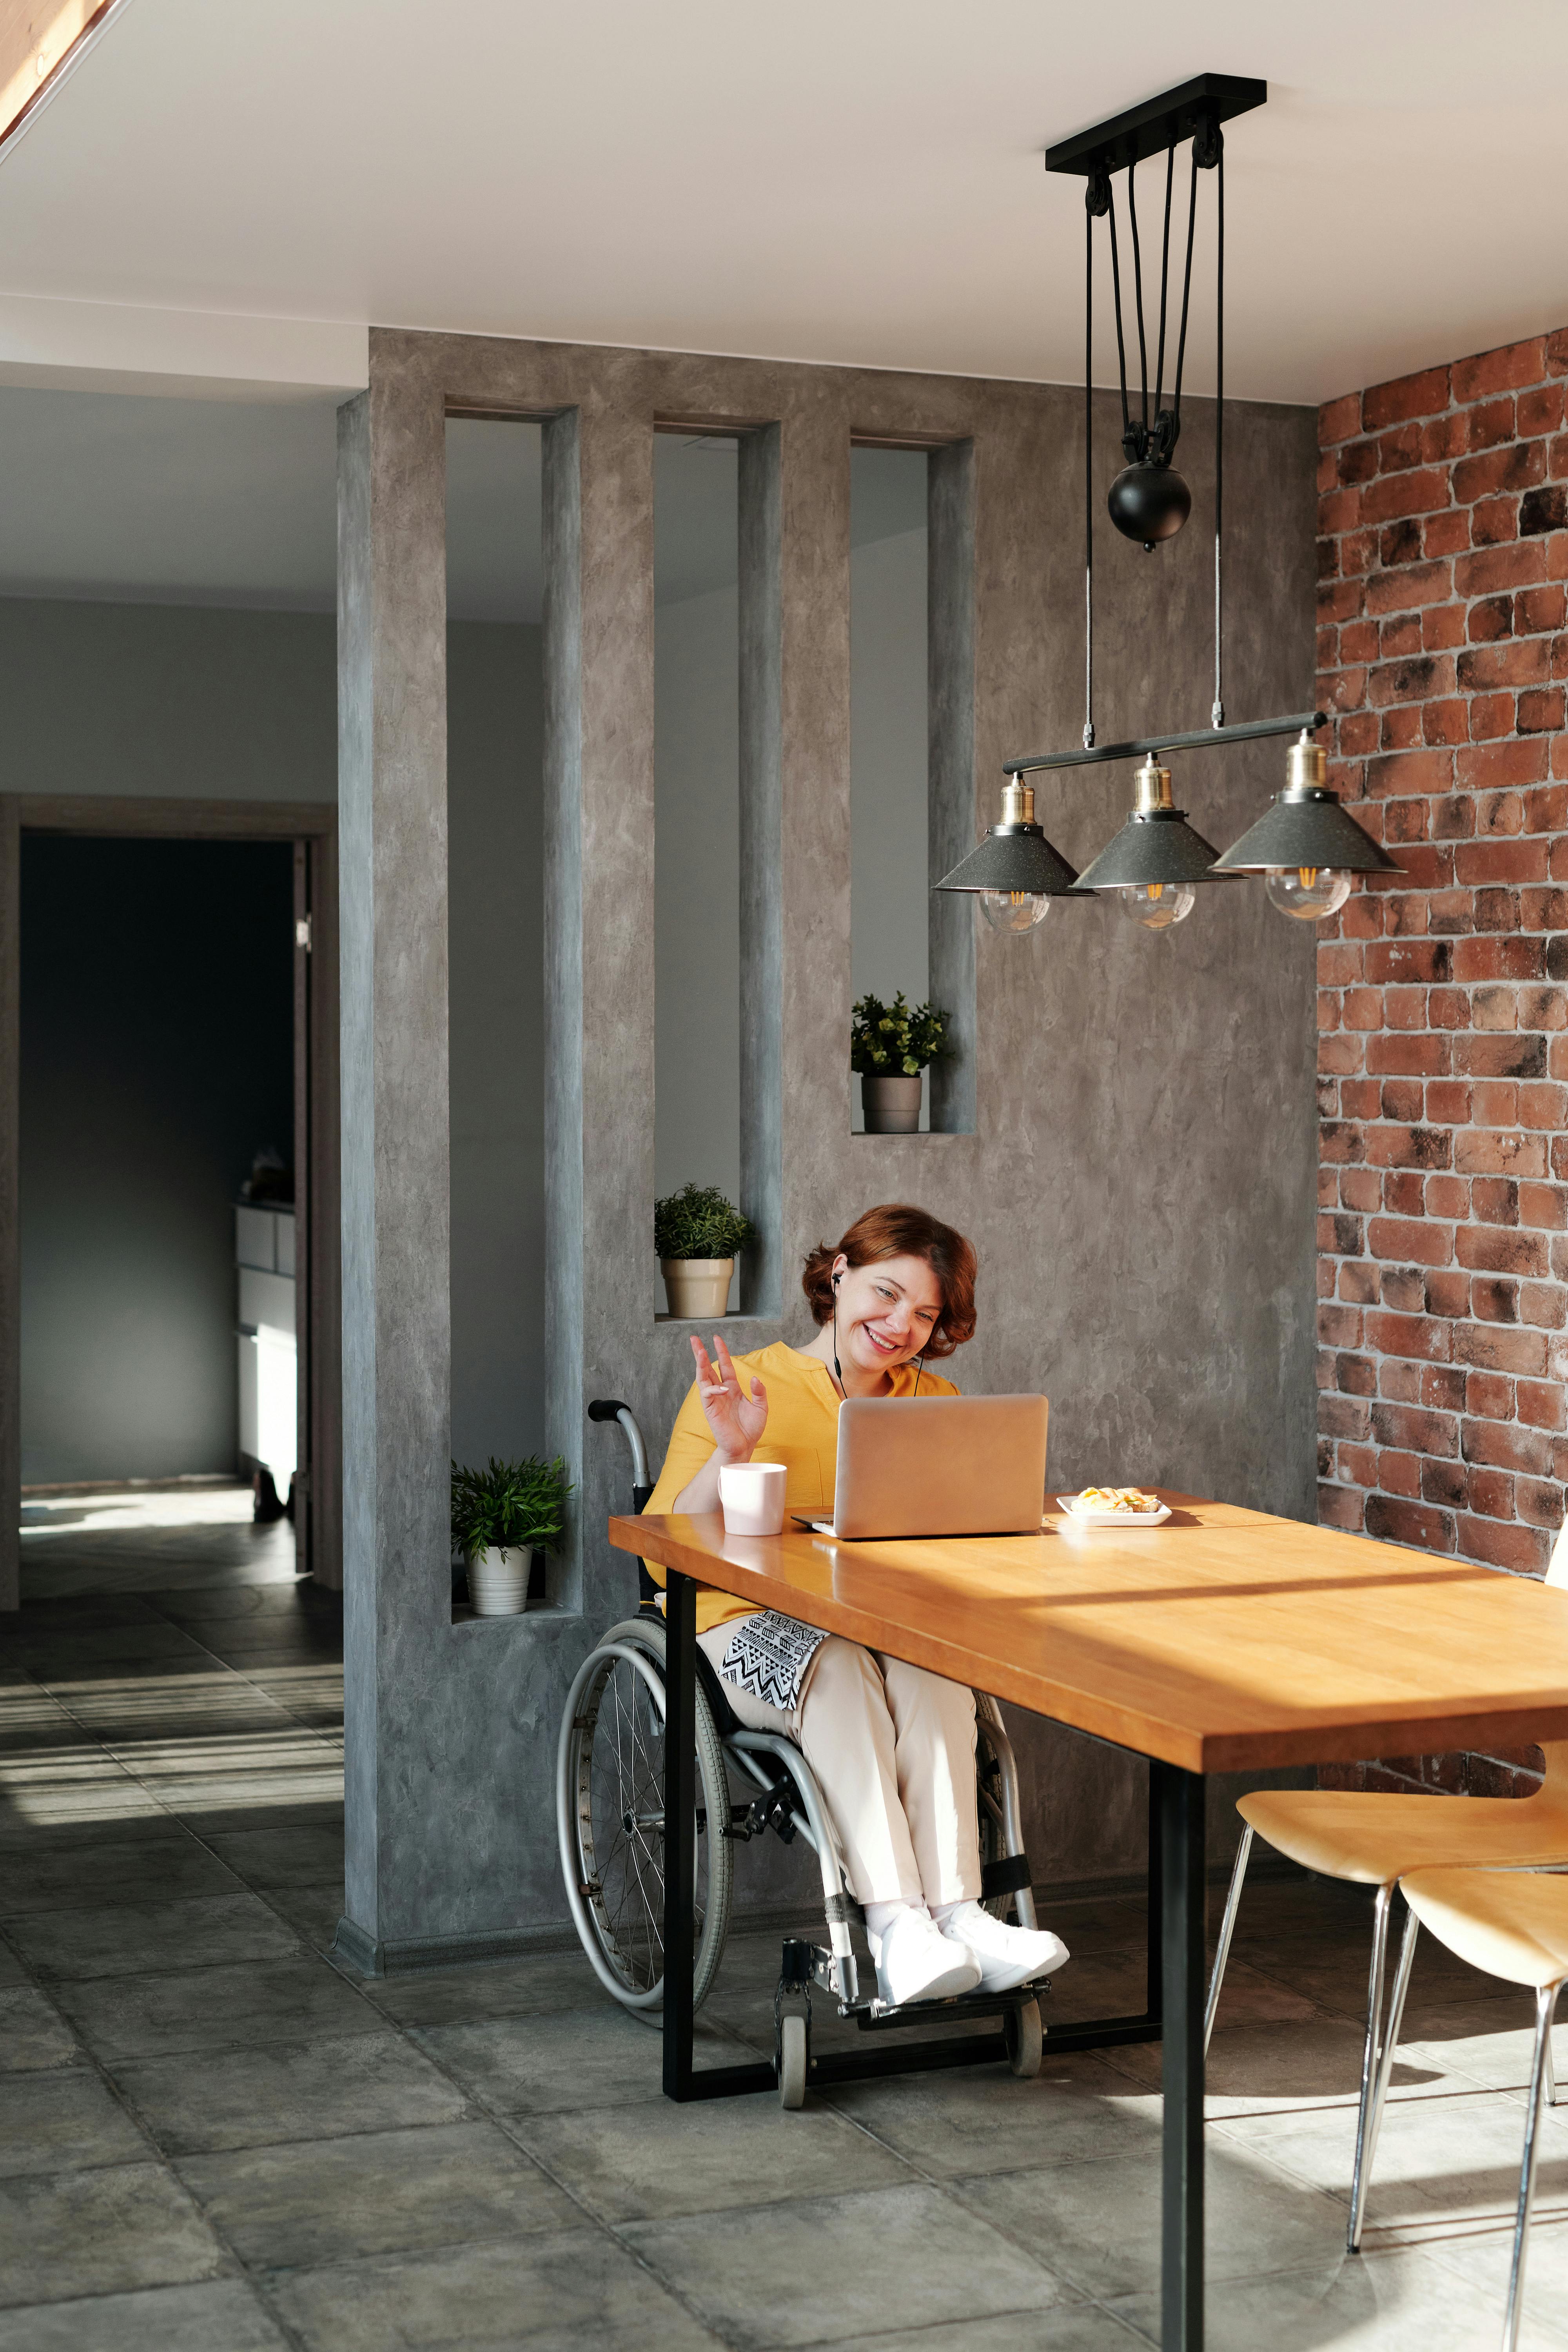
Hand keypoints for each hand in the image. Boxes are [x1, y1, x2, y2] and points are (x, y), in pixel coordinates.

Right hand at [690, 1332, 767, 1461]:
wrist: (744, 1446)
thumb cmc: (751, 1429)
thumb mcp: (761, 1407)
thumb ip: (759, 1392)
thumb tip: (754, 1378)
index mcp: (732, 1388)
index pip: (724, 1366)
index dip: (721, 1352)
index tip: (716, 1338)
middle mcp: (721, 1391)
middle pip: (707, 1368)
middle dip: (700, 1353)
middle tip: (694, 1338)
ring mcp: (714, 1399)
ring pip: (703, 1377)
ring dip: (699, 1364)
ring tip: (698, 1350)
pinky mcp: (710, 1409)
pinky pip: (707, 1394)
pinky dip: (713, 1388)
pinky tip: (722, 1388)